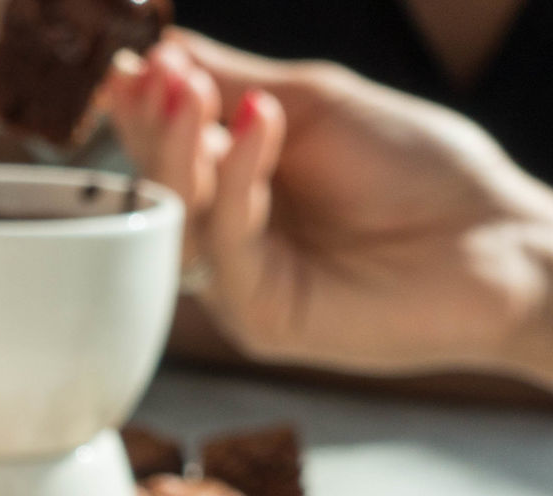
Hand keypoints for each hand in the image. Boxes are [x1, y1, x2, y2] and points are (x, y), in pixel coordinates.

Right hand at [102, 32, 552, 382]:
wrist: (491, 240)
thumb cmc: (416, 171)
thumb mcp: (317, 105)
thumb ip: (237, 85)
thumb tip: (162, 51)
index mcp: (239, 190)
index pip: (172, 152)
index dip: (145, 110)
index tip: (128, 67)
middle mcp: (230, 242)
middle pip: (161, 192)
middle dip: (151, 130)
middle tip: (151, 77)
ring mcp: (240, 285)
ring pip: (182, 226)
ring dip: (178, 151)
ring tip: (185, 90)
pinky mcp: (260, 319)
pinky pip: (230, 250)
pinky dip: (238, 183)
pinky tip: (259, 124)